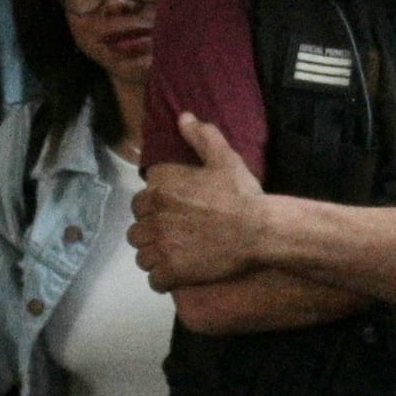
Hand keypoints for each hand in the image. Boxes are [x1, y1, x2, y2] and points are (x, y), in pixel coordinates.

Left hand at [133, 114, 275, 288]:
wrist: (259, 230)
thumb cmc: (241, 194)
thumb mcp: (223, 158)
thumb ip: (201, 137)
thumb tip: (183, 117)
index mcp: (161, 186)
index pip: (140, 198)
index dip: (155, 205)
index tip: (173, 209)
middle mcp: (155, 215)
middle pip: (137, 227)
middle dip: (151, 231)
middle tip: (172, 234)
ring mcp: (161, 245)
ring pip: (141, 254)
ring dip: (154, 255)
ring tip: (172, 255)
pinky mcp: (171, 270)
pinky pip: (153, 279)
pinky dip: (162, 278)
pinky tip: (176, 273)